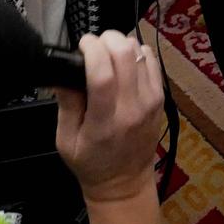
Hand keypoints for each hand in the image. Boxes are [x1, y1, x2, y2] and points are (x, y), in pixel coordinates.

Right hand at [54, 30, 164, 203]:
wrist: (125, 183)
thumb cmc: (91, 163)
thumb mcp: (65, 141)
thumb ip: (65, 104)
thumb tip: (63, 72)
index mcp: (104, 122)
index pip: (102, 74)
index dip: (91, 49)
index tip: (81, 45)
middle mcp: (132, 108)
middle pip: (125, 54)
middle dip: (106, 39)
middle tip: (93, 47)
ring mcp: (151, 101)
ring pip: (140, 51)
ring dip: (121, 45)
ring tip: (107, 55)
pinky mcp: (160, 98)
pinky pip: (151, 60)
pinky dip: (136, 53)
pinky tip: (124, 63)